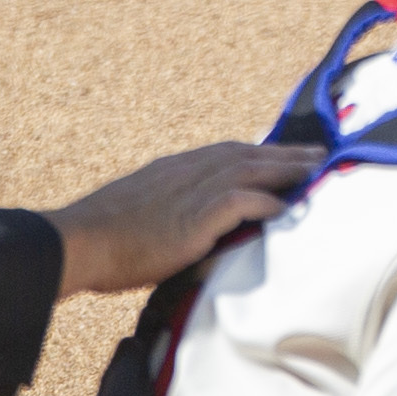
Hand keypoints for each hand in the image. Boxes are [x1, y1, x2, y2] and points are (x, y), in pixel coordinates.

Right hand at [44, 141, 304, 297]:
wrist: (77, 243)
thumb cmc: (100, 239)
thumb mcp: (139, 211)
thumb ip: (168, 209)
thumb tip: (186, 224)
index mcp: (173, 169)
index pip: (227, 153)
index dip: (260, 152)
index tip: (285, 154)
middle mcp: (186, 172)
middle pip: (246, 154)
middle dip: (285, 154)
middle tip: (319, 153)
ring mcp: (191, 192)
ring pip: (251, 170)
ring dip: (287, 170)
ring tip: (317, 171)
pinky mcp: (194, 216)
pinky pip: (241, 203)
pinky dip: (266, 203)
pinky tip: (287, 210)